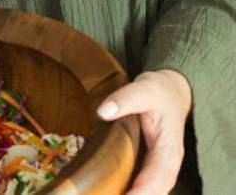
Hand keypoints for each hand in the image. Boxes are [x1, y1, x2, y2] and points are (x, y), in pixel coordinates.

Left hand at [97, 69, 191, 194]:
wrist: (171, 91)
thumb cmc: (159, 91)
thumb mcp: (143, 89)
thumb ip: (124, 99)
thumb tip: (103, 111)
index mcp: (169, 148)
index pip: (158, 177)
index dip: (142, 191)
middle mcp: (168, 162)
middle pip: (156, 190)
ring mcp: (160, 165)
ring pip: (151, 190)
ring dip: (133, 194)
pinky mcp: (151, 164)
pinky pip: (144, 183)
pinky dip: (131, 189)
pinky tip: (112, 189)